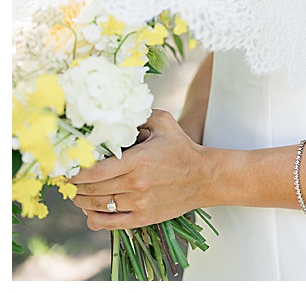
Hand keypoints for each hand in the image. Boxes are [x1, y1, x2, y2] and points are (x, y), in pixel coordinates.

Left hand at [70, 109, 212, 230]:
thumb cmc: (181, 148)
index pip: (94, 171)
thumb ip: (138, 117)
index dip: (76, 172)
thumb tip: (112, 115)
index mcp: (138, 160)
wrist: (204, 177)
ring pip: (96, 206)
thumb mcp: (164, 123)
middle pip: (91, 190)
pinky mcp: (142, 218)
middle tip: (70, 181)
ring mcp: (139, 203)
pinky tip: (91, 211)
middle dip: (76, 186)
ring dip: (81, 201)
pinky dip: (93, 219)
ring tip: (79, 194)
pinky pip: (107, 224)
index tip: (69, 169)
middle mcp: (136, 184)